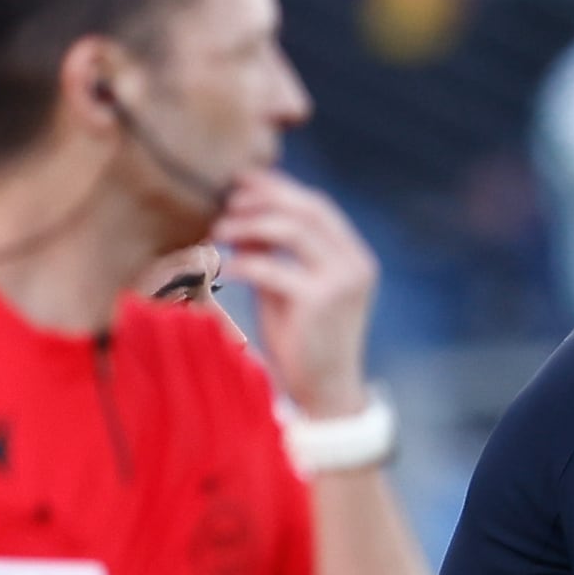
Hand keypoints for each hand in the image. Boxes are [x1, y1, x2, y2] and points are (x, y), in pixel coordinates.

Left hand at [218, 171, 380, 427]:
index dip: (278, 187)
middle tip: (226, 202)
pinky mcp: (320, 302)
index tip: (241, 181)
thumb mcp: (285, 289)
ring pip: (293, 229)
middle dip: (263, 198)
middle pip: (307, 208)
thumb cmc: (303, 343)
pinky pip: (274, 268)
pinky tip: (225, 266)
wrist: (325, 394)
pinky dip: (244, 262)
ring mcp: (341, 281)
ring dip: (250, 223)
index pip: (317, 205)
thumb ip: (270, 253)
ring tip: (219, 230)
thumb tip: (239, 214)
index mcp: (353, 256)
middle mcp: (354, 263)